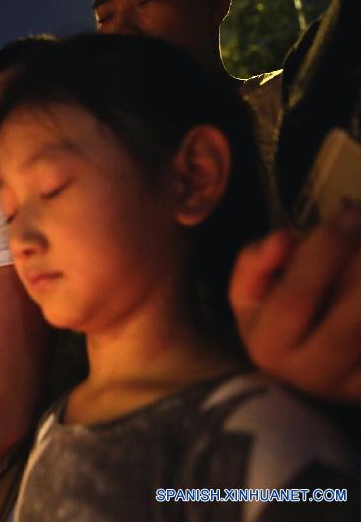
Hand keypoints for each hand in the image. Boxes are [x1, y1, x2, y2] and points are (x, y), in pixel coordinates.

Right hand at [230, 205, 360, 401]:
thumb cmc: (271, 322)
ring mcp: (352, 384)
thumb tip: (285, 239)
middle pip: (352, 315)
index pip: (296, 298)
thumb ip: (257, 261)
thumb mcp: (248, 292)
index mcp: (268, 345)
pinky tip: (358, 282)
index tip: (349, 213)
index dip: (323, 254)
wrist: (303, 373)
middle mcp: (311, 372)